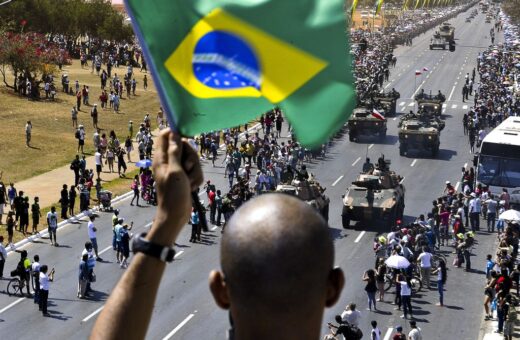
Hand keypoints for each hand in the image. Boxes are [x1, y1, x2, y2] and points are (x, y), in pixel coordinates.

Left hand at [149, 129, 202, 244]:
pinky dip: (196, 178)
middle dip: (191, 157)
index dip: (176, 134)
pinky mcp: (185, 177)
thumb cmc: (173, 194)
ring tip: (190, 182)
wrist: (176, 215)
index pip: (166, 135)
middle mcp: (169, 161)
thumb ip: (175, 152)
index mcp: (161, 158)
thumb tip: (173, 133)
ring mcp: (178, 169)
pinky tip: (192, 187)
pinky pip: (196, 170)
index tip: (187, 140)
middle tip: (189, 168)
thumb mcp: (175, 171)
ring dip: (196, 170)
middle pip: (184, 146)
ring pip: (192, 159)